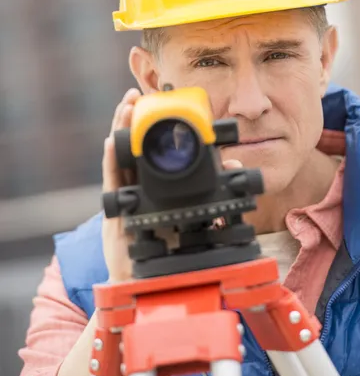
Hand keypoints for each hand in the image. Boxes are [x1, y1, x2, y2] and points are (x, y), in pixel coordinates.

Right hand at [102, 91, 243, 282]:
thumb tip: (232, 162)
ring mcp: (125, 197)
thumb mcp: (196, 214)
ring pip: (120, 158)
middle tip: (135, 95)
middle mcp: (136, 185)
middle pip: (131, 146)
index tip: (158, 100)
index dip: (152, 123)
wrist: (147, 280)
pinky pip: (113, 183)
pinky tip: (111, 143)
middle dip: (132, 119)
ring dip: (120, 131)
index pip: (151, 147)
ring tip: (125, 107)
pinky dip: (111, 162)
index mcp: (154, 184)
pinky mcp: (116, 212)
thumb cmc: (169, 247)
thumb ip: (213, 188)